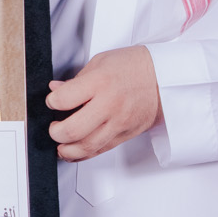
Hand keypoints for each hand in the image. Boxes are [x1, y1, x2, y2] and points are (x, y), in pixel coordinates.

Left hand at [46, 46, 162, 160]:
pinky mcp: (126, 134)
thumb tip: (56, 89)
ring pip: (87, 146)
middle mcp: (110, 105)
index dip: (51, 102)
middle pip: (73, 130)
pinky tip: (75, 151)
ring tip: (60, 144)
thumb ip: (76, 80)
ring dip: (67, 150)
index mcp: (100, 82)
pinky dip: (84, 154)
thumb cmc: (134, 66)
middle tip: (53, 127)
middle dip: (55, 133)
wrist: (166, 78)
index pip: (63, 100)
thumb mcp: (100, 62)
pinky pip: (101, 149)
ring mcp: (119, 122)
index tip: (52, 101)